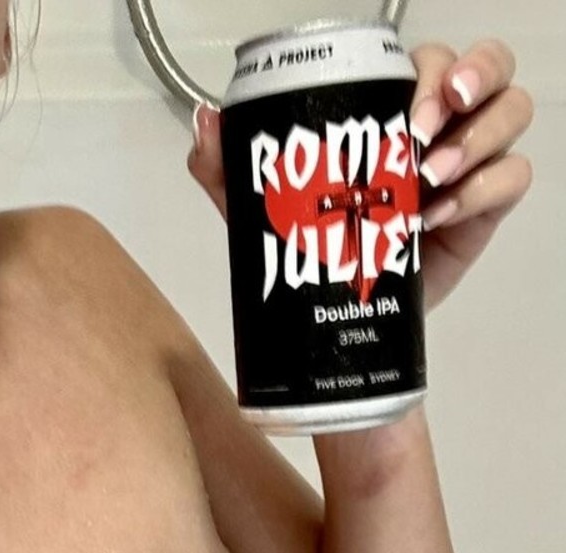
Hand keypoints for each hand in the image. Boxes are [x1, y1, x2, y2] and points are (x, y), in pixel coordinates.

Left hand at [188, 38, 534, 311]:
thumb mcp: (263, 211)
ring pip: (509, 113)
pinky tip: (438, 213)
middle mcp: (438, 129)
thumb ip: (229, 169)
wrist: (341, 322)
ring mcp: (467, 164)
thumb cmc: (312, 254)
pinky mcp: (485, 208)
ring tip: (429, 176)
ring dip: (478, 136)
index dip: (430, 68)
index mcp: (393, 112)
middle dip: (466, 83)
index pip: (428, 62)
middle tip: (423, 130)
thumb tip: (208, 122)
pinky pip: (512, 177)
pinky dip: (483, 188)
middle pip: (485, 71)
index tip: (405, 104)